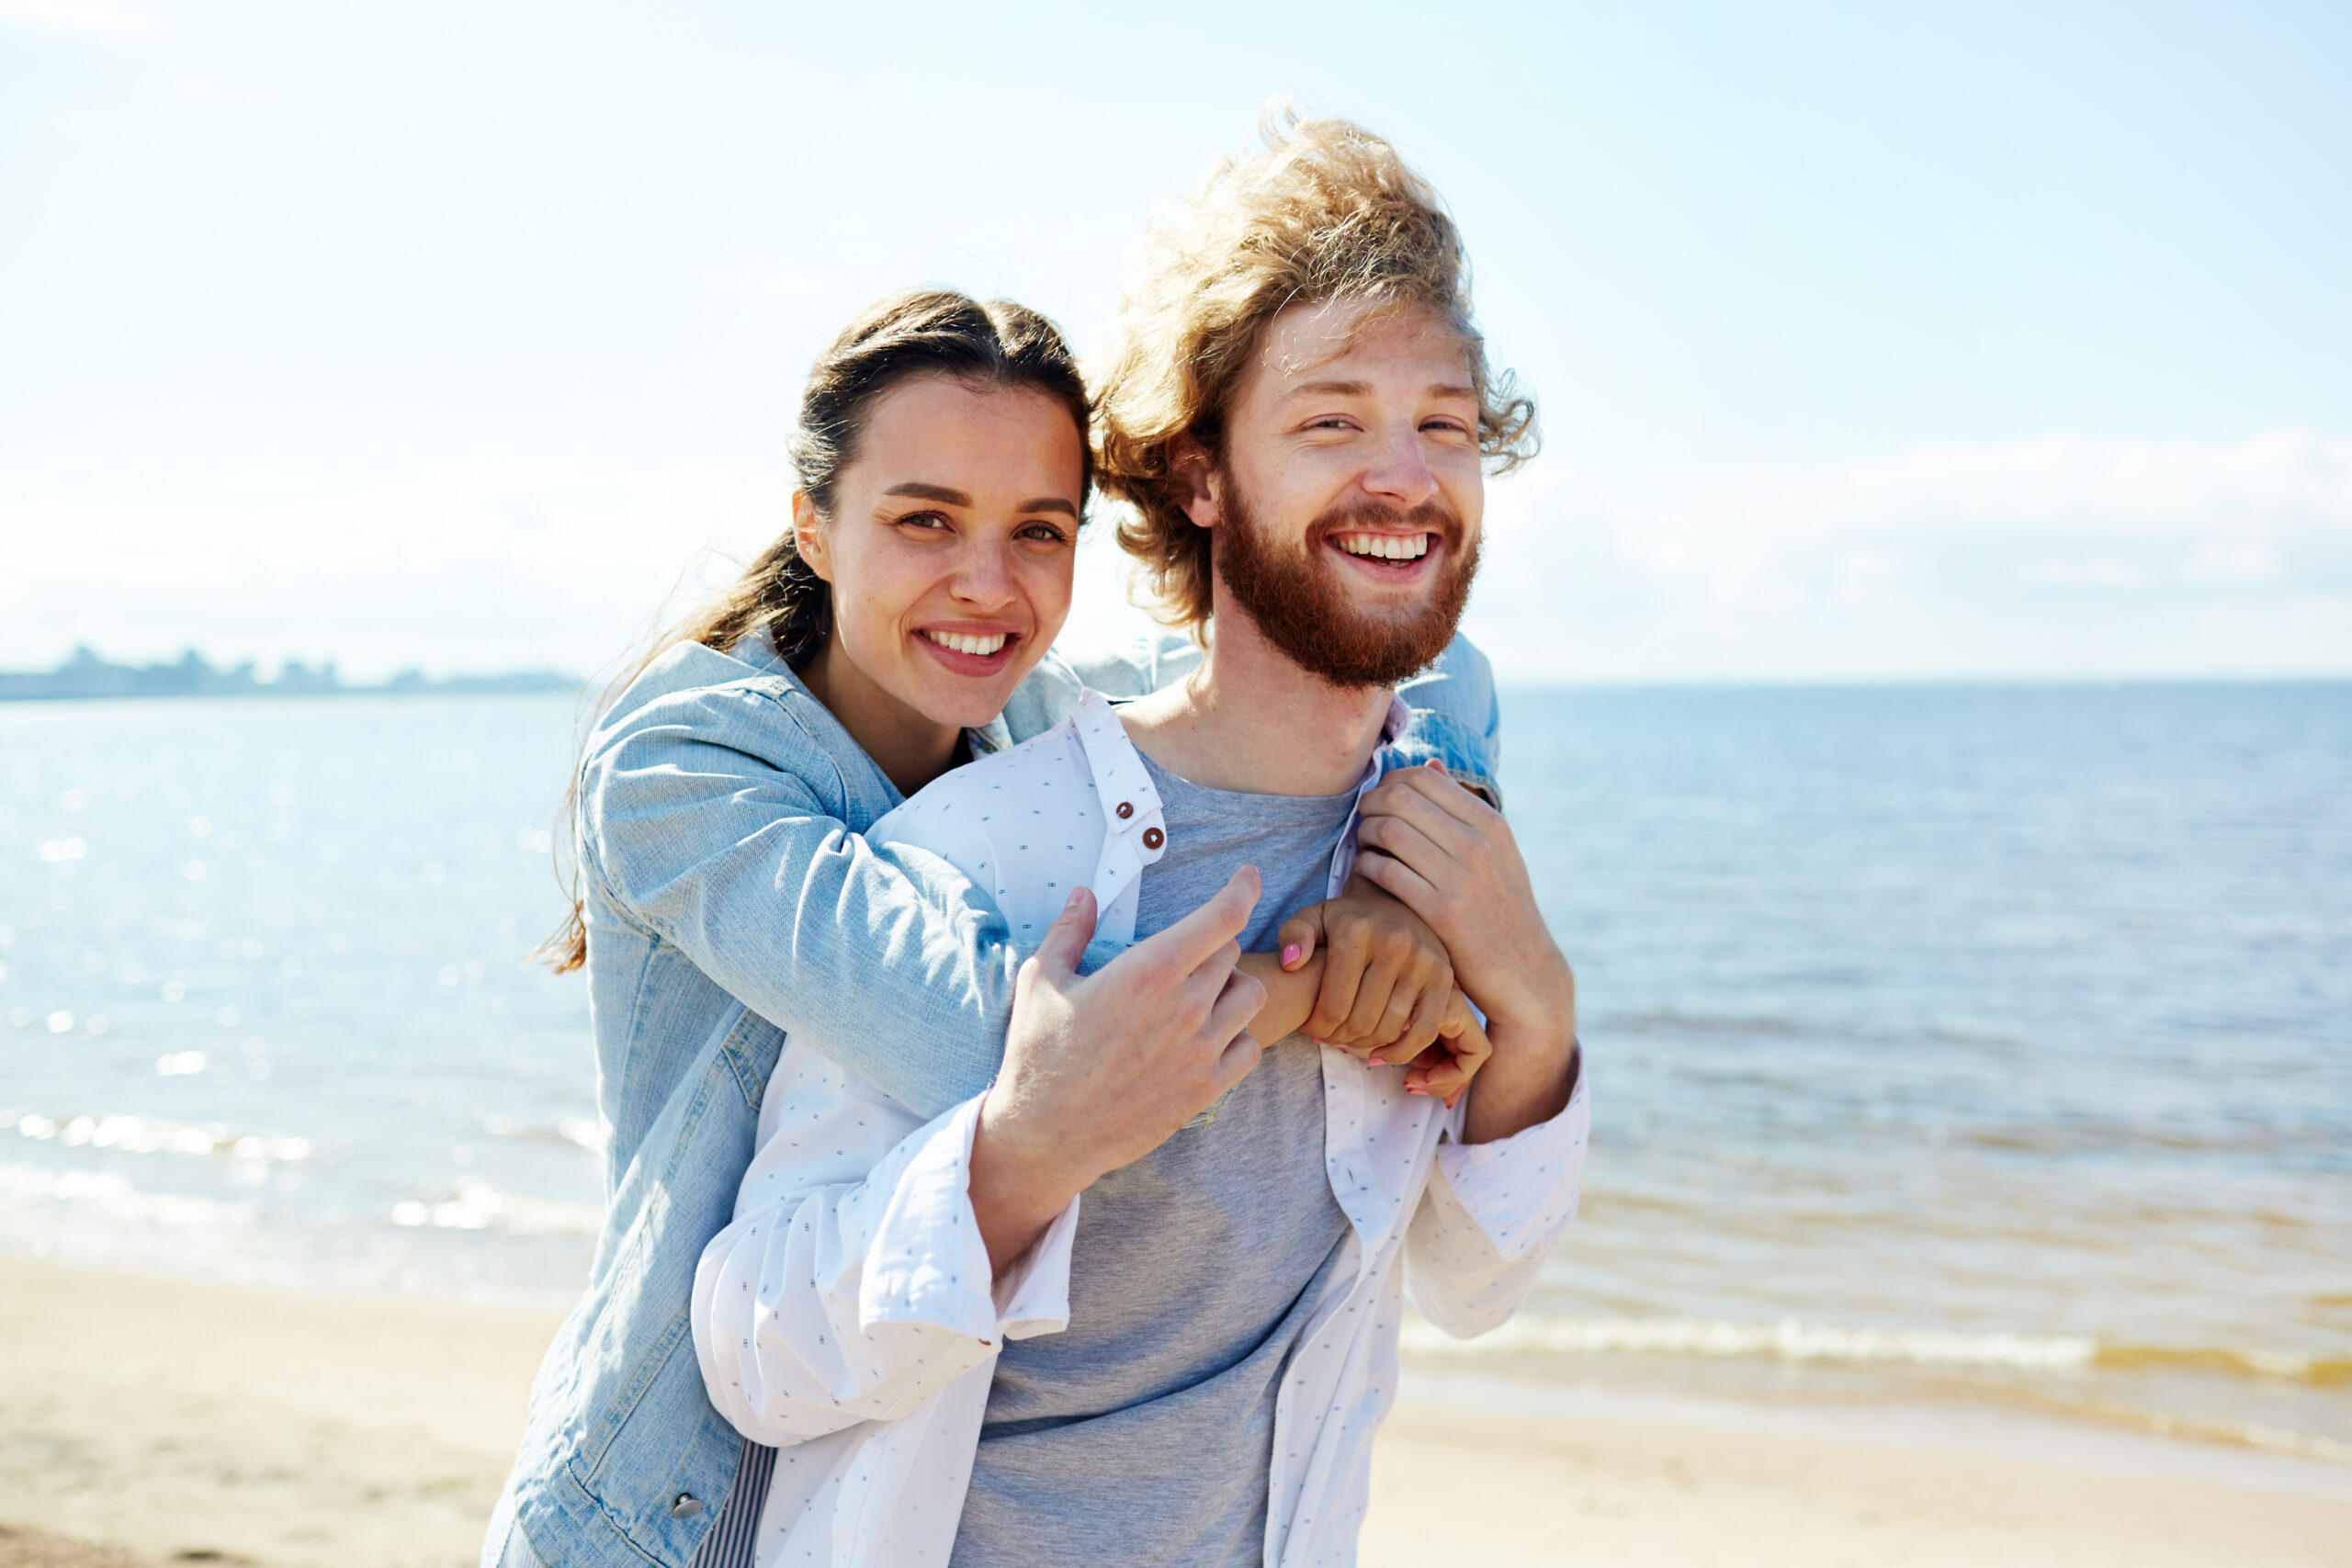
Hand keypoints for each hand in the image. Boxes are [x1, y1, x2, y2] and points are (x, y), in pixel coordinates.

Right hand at [968, 869, 1267, 1273]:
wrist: (1046, 1136)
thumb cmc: (1039, 1055)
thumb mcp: (1041, 981)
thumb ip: (1069, 930)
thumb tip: (1085, 895)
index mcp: (1148, 972)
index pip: (1221, 918)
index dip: (1242, 889)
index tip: (1248, 877)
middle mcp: (1185, 1008)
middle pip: (1231, 952)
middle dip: (1211, 945)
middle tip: (1182, 957)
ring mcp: (1201, 1051)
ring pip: (1249, 996)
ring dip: (1230, 986)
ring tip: (1198, 996)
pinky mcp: (1206, 1088)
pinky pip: (1250, 1047)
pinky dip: (1236, 1036)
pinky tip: (1207, 1038)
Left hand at [1273, 875, 1453, 1062]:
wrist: (1394, 905)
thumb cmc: (1347, 921)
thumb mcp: (1313, 918)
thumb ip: (1293, 936)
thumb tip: (1292, 963)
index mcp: (1356, 930)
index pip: (1332, 1005)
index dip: (1317, 1028)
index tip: (1311, 1029)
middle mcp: (1394, 943)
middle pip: (1360, 1021)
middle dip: (1338, 1038)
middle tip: (1329, 1037)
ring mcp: (1423, 960)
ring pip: (1389, 1029)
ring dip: (1365, 1046)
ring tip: (1350, 1040)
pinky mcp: (1444, 976)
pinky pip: (1424, 1031)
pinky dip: (1402, 1052)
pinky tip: (1381, 1054)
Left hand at [1355, 762, 1579, 1142]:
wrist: (1525, 973)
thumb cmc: (1499, 910)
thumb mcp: (1496, 854)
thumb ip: (1462, 811)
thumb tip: (1430, 763)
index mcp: (1490, 824)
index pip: (1422, 777)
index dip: (1388, 783)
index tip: (1379, 802)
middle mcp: (1478, 844)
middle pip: (1399, 798)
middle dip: (1369, 806)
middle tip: (1362, 824)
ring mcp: (1461, 878)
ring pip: (1388, 830)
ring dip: (1364, 835)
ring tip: (1364, 848)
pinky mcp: (1442, 912)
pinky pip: (1386, 870)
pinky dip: (1366, 866)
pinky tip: (1366, 873)